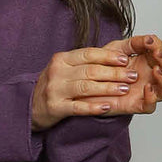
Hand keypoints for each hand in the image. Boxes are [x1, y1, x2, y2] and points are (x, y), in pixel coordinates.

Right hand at [30, 33, 161, 131]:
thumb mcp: (65, 68)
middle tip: (132, 76)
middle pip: (90, 70)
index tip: (126, 59)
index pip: (89, 54)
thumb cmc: (54, 86)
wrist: (29, 106)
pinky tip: (107, 106)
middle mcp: (57, 72)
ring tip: (124, 89)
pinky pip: (78, 107)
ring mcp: (55, 90)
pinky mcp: (55, 108)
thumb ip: (85, 62)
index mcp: (62, 59)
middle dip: (114, 73)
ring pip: (86, 87)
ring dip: (108, 88)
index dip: (109, 56)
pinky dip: (94, 107)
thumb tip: (116, 54)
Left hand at [100, 33, 161, 113]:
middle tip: (158, 54)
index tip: (150, 41)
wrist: (87, 84)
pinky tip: (147, 89)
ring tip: (156, 70)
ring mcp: (145, 92)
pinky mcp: (136, 105)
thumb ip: (133, 43)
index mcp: (148, 62)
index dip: (160, 46)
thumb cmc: (103, 66)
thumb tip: (148, 38)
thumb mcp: (117, 49)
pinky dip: (152, 99)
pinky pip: (150, 107)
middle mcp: (150, 77)